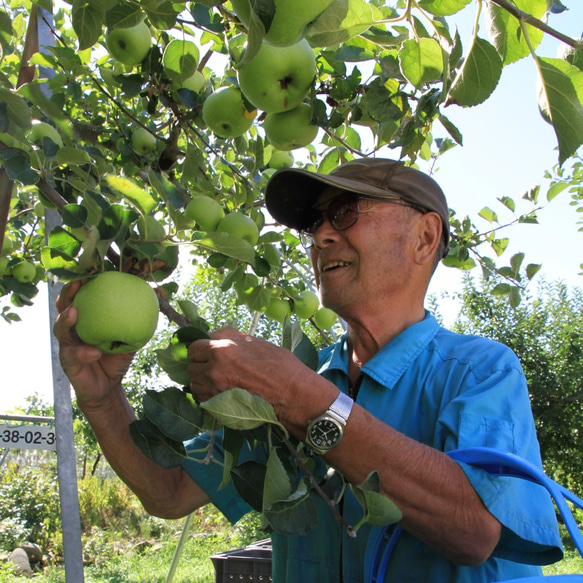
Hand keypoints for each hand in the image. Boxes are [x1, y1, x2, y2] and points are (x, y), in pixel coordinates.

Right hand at [53, 280, 133, 408]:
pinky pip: (74, 356)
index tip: (91, 269)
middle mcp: (73, 327)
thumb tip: (159, 291)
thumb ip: (142, 314)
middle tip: (77, 283)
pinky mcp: (68, 362)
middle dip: (67, 292)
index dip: (83, 281)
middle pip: (63, 305)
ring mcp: (68, 344)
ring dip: (66, 319)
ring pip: (60, 328)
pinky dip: (84, 353)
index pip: (82, 294)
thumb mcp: (132, 333)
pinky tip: (94, 352)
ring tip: (74, 312)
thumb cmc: (117, 355)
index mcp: (86, 317)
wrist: (108, 386)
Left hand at [187, 326, 319, 429]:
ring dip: (203, 383)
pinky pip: (203, 402)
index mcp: (222, 348)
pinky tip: (223, 395)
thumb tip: (217, 336)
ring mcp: (215, 390)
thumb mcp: (256, 342)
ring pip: (195, 386)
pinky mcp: (219, 408)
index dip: (201, 350)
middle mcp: (214, 368)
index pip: (194, 347)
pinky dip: (209, 398)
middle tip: (214, 368)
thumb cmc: (281, 365)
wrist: (293, 394)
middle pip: (191, 367)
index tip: (208, 353)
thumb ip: (232, 339)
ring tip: (219, 383)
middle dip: (200, 367)